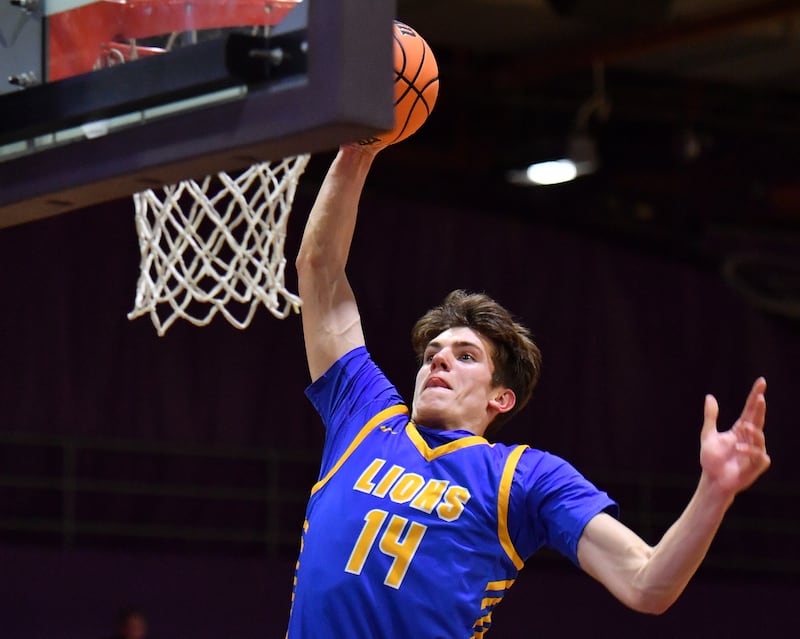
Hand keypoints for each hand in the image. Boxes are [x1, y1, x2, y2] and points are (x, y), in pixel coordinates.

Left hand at [700, 377, 770, 496]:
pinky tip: (739, 447)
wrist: (712, 479)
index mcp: (740, 429)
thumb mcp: (708, 435)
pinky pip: (759, 454)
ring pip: (760, 437)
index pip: (750, 410)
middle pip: (757, 419)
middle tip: (761, 397)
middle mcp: (750, 438)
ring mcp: (755, 451)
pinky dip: (750, 449)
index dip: (755, 396)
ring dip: (753, 431)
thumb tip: (710, 397)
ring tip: (744, 427)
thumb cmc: (712, 459)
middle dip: (760, 408)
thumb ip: (711, 417)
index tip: (761, 382)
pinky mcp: (757, 464)